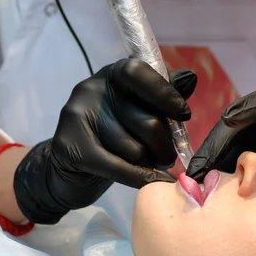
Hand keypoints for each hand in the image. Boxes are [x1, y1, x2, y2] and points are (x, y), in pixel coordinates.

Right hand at [13, 59, 196, 223]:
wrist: (67, 169)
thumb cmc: (112, 136)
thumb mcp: (137, 109)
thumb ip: (162, 95)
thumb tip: (189, 78)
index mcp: (112, 75)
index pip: (139, 73)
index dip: (166, 94)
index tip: (184, 115)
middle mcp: (91, 89)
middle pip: (146, 121)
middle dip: (165, 146)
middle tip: (167, 157)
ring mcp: (77, 116)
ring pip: (135, 150)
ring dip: (150, 164)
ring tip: (149, 166)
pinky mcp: (70, 147)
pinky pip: (119, 168)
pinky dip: (142, 178)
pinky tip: (154, 182)